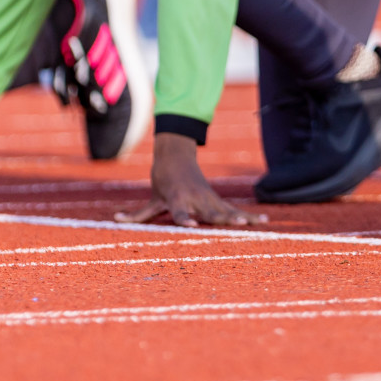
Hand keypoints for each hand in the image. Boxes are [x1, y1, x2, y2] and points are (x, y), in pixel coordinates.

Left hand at [116, 133, 266, 227]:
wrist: (177, 156)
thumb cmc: (163, 179)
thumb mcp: (152, 197)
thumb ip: (138, 214)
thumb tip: (116, 220)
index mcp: (178, 199)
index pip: (181, 211)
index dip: (184, 218)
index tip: (190, 224)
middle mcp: (196, 199)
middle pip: (211, 212)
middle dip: (222, 219)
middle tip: (236, 225)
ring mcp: (209, 199)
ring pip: (227, 211)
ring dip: (242, 218)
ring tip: (256, 223)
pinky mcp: (217, 201)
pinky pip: (234, 210)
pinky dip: (248, 216)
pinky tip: (264, 221)